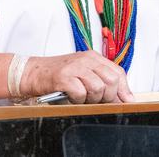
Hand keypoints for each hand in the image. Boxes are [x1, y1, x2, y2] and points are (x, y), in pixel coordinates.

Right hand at [20, 51, 134, 103]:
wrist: (32, 73)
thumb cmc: (58, 76)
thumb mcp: (83, 74)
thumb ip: (101, 82)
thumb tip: (122, 99)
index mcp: (93, 57)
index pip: (118, 72)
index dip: (124, 90)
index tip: (126, 102)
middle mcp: (86, 59)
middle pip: (111, 80)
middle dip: (108, 97)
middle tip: (97, 102)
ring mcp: (74, 67)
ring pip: (98, 87)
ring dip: (91, 99)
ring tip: (82, 99)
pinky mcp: (63, 77)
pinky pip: (80, 92)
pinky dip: (78, 100)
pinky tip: (71, 98)